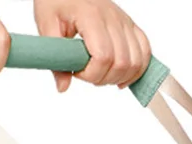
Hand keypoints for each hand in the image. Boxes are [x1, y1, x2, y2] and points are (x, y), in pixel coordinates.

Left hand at [33, 0, 149, 92]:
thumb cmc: (58, 0)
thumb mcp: (46, 24)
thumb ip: (55, 57)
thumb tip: (63, 86)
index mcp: (91, 15)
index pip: (103, 56)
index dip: (91, 73)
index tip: (77, 72)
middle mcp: (113, 18)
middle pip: (122, 63)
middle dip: (105, 78)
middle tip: (88, 74)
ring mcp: (125, 22)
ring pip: (136, 62)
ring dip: (121, 77)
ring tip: (103, 75)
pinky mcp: (131, 26)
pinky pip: (145, 53)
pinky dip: (137, 70)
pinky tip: (122, 76)